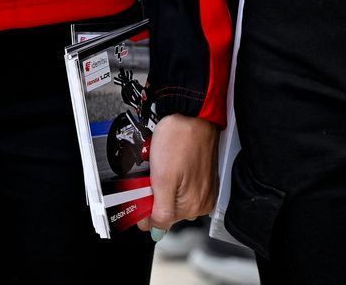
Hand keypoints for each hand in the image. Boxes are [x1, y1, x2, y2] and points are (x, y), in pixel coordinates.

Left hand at [143, 113, 219, 234]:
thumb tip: (155, 230)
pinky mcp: (203, 177)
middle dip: (155, 194)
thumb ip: (160, 210)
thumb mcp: (162, 179)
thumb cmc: (179, 139)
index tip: (141, 191)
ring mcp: (204, 189)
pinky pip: (181, 186)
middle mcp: (201, 202)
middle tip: (152, 174)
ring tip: (161, 165)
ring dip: (162, 186)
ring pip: (172, 197)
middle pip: (166, 210)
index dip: (144, 207)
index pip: (159, 223)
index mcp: (192, 206)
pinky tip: (170, 163)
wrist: (193, 114)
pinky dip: (172, 178)